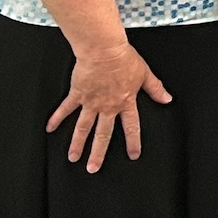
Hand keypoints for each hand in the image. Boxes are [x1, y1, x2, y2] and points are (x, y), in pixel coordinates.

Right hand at [46, 40, 172, 166]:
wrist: (103, 49)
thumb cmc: (123, 58)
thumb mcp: (144, 74)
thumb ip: (155, 88)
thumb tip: (167, 98)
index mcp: (125, 102)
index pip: (131, 127)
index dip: (133, 142)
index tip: (132, 155)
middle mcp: (107, 106)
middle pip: (103, 134)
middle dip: (98, 153)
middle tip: (93, 168)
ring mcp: (91, 102)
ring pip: (83, 128)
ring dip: (77, 144)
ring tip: (73, 157)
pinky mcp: (78, 94)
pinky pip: (66, 109)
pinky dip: (57, 119)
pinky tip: (50, 129)